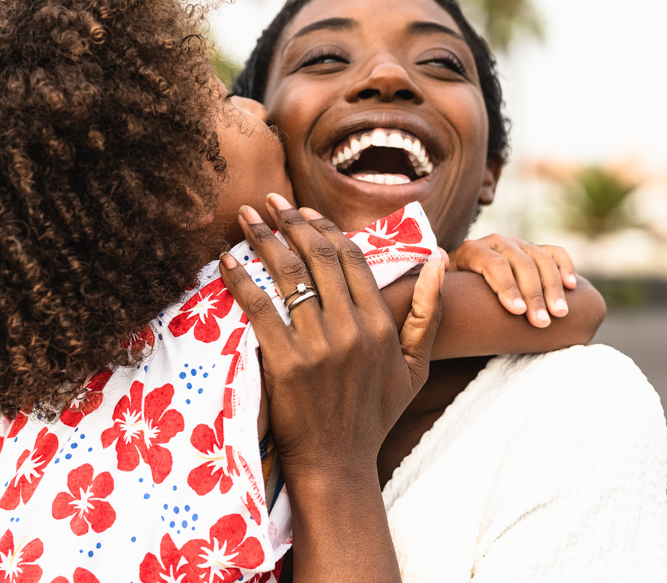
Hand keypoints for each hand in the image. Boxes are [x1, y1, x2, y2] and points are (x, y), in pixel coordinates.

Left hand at [218, 193, 444, 477]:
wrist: (336, 464)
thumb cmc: (374, 414)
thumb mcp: (415, 366)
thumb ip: (428, 312)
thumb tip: (439, 259)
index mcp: (381, 324)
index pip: (351, 257)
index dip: (325, 228)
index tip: (303, 211)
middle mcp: (352, 328)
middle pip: (318, 257)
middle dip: (291, 222)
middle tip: (269, 203)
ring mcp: (318, 345)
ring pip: (289, 275)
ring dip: (265, 239)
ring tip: (247, 218)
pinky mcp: (285, 363)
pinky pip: (260, 308)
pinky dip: (240, 280)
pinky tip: (226, 262)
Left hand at [446, 235, 576, 326]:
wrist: (465, 285)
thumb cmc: (453, 295)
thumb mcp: (440, 288)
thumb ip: (436, 277)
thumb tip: (440, 260)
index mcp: (471, 250)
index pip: (493, 264)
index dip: (506, 287)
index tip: (517, 312)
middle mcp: (496, 243)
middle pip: (520, 264)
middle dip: (533, 294)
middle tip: (543, 322)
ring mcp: (518, 244)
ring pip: (541, 260)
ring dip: (553, 287)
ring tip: (560, 314)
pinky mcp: (535, 250)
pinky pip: (555, 253)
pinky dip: (566, 266)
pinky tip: (572, 286)